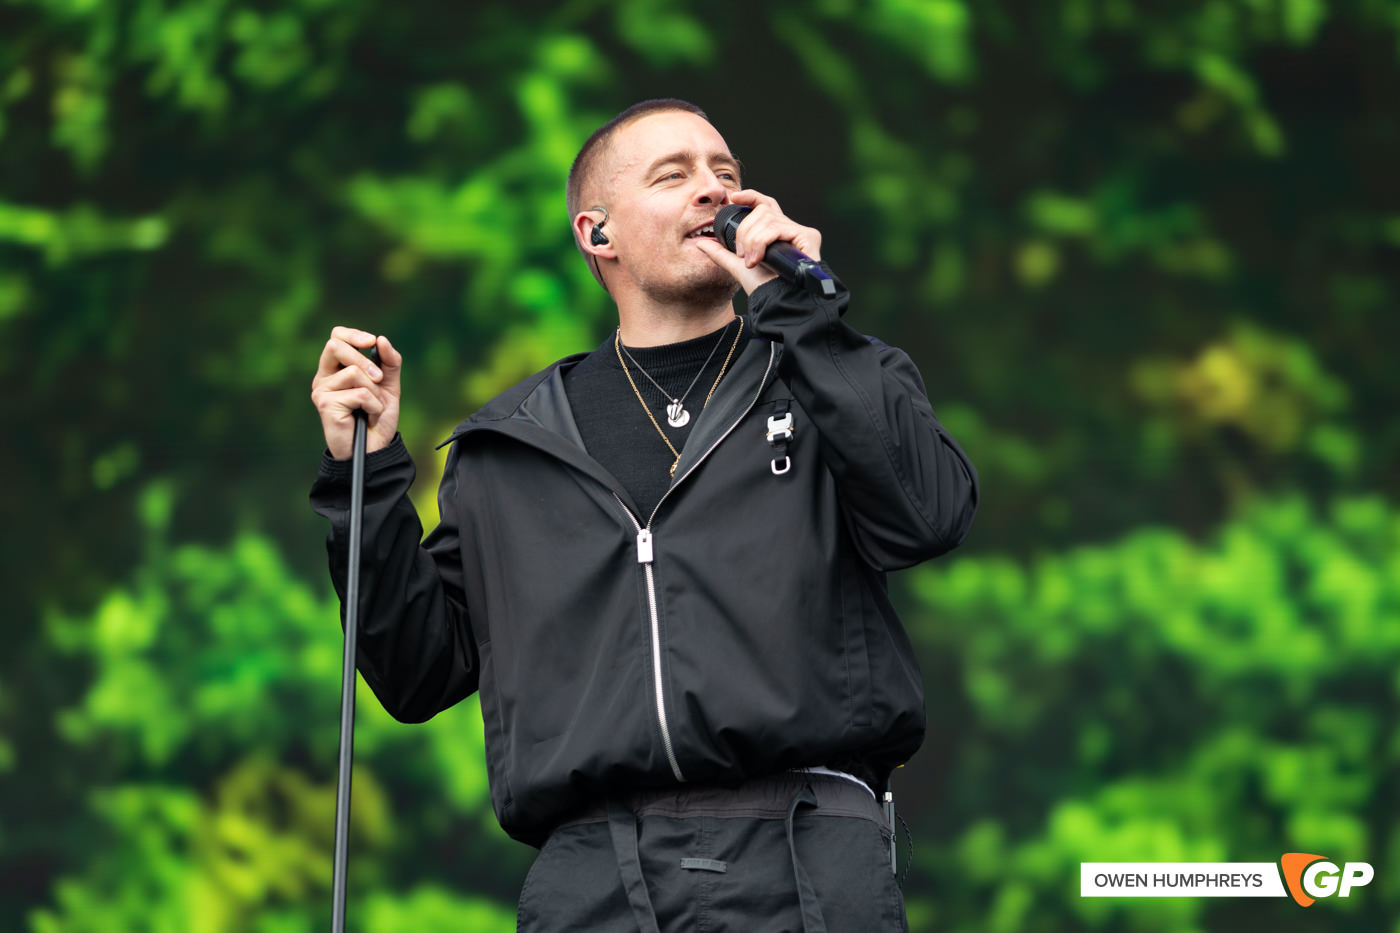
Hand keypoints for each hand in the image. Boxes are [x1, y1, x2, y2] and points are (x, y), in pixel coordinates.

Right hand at [310, 327, 402, 458]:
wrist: (375, 448)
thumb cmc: (377, 417)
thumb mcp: (388, 385)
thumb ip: (389, 362)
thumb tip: (381, 340)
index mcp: (336, 368)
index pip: (336, 337)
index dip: (353, 335)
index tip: (371, 341)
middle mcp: (324, 376)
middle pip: (335, 346)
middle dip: (364, 360)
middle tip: (379, 379)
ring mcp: (322, 390)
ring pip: (352, 372)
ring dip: (373, 390)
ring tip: (373, 407)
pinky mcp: (325, 404)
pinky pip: (358, 393)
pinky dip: (373, 404)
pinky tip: (369, 416)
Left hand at [692, 188, 822, 294]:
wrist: (777, 302)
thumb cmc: (763, 286)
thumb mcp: (737, 265)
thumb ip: (721, 253)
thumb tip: (701, 242)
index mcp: (776, 231)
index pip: (765, 204)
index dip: (751, 196)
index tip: (734, 198)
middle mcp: (790, 229)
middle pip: (762, 211)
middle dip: (745, 232)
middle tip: (742, 255)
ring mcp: (801, 232)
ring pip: (767, 219)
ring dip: (752, 240)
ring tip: (752, 261)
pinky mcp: (809, 237)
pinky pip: (778, 228)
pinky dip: (763, 242)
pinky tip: (759, 259)